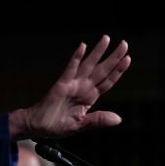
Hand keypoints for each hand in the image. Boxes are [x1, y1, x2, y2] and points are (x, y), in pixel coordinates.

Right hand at [10, 35, 130, 140]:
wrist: (37, 127)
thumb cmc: (55, 126)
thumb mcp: (81, 125)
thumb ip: (98, 120)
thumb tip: (118, 119)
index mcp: (89, 97)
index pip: (107, 81)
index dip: (117, 71)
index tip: (128, 59)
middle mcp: (82, 88)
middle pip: (102, 70)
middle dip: (113, 57)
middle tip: (124, 44)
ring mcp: (72, 85)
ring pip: (88, 66)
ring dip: (97, 52)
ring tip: (106, 39)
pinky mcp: (60, 85)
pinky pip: (70, 69)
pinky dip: (76, 58)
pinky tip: (82, 47)